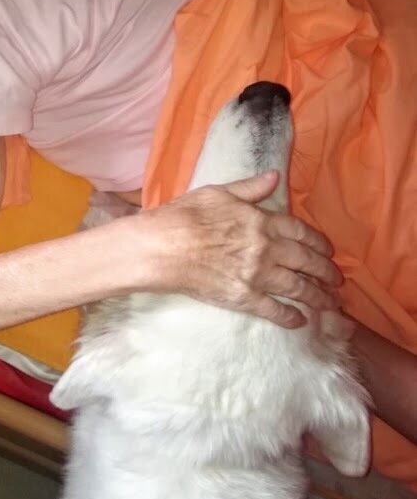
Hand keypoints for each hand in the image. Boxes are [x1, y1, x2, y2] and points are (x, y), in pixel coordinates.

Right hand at [141, 171, 341, 327]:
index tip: (328, 251)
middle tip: (337, 280)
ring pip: (297, 287)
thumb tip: (274, 176)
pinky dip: (290, 317)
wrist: (161, 247)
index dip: (318, 242)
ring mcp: (256, 274)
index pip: (300, 232)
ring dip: (317, 296)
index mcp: (260, 220)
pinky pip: (274, 310)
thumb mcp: (217, 192)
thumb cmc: (184, 216)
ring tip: (330, 303)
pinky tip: (299, 322)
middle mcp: (265, 248)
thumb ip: (249, 188)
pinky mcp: (243, 298)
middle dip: (325, 272)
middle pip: (306, 261)